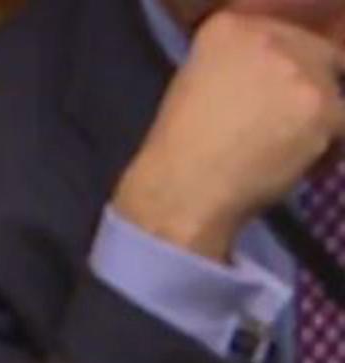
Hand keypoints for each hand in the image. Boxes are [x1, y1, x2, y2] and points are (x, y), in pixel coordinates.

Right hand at [114, 9, 344, 259]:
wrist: (181, 192)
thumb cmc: (175, 151)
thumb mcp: (193, 85)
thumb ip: (236, 65)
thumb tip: (266, 78)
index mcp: (228, 28)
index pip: (281, 35)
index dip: (281, 68)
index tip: (266, 96)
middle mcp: (268, 36)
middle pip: (315, 54)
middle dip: (302, 88)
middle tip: (279, 123)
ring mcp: (300, 69)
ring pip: (332, 90)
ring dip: (313, 117)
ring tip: (280, 148)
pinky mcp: (323, 105)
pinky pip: (341, 124)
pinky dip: (321, 147)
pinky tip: (288, 164)